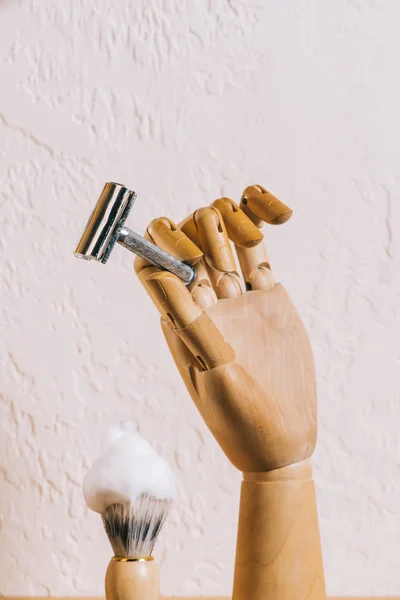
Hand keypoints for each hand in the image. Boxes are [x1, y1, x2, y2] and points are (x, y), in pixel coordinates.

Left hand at [134, 185, 316, 472]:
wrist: (281, 442)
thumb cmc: (237, 420)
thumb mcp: (210, 373)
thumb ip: (190, 323)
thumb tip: (156, 274)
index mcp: (179, 319)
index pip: (157, 269)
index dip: (158, 245)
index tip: (168, 234)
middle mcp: (204, 304)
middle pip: (190, 248)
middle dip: (196, 229)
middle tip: (212, 233)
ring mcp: (237, 299)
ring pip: (223, 245)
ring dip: (226, 224)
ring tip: (240, 225)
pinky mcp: (269, 300)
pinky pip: (257, 257)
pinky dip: (255, 234)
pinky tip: (263, 219)